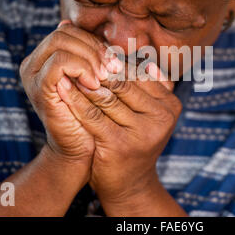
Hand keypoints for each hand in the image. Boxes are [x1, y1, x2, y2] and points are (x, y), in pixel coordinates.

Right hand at [19, 20, 121, 181]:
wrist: (80, 149)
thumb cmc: (92, 115)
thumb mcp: (96, 81)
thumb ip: (97, 60)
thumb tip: (112, 39)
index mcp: (46, 58)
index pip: (69, 31)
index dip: (93, 40)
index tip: (115, 59)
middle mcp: (34, 63)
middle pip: (64, 33)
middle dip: (94, 47)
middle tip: (114, 66)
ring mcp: (33, 75)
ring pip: (61, 42)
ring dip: (90, 57)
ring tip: (107, 75)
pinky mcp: (38, 88)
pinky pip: (59, 63)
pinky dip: (81, 68)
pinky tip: (96, 84)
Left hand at [57, 61, 181, 211]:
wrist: (129, 182)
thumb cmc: (137, 140)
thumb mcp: (151, 114)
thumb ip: (153, 88)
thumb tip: (147, 59)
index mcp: (171, 106)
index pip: (140, 75)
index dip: (116, 63)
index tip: (96, 51)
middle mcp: (161, 118)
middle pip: (125, 84)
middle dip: (99, 70)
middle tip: (79, 55)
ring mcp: (142, 132)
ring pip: (107, 98)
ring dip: (85, 82)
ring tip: (68, 68)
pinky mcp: (119, 144)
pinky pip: (92, 115)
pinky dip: (76, 100)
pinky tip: (63, 89)